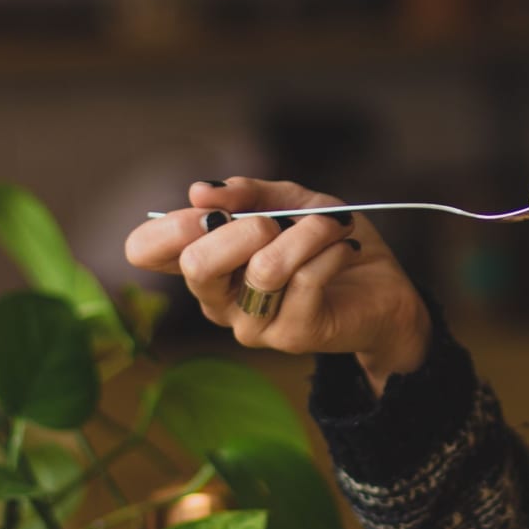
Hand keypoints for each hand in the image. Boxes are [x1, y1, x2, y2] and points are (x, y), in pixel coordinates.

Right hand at [123, 177, 431, 392]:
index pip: (145, 251)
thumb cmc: (326, 243)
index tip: (210, 208)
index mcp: (205, 263)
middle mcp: (217, 300)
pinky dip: (331, 250)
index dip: (169, 225)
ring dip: (306, 233)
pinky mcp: (291, 336)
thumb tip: (200, 191)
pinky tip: (344, 248)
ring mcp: (251, 324)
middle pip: (196, 264)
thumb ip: (247, 192)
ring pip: (264, 269)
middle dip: (243, 227)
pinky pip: (306, 280)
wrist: (383, 288)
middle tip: (276, 220)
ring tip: (332, 225)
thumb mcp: (289, 201)